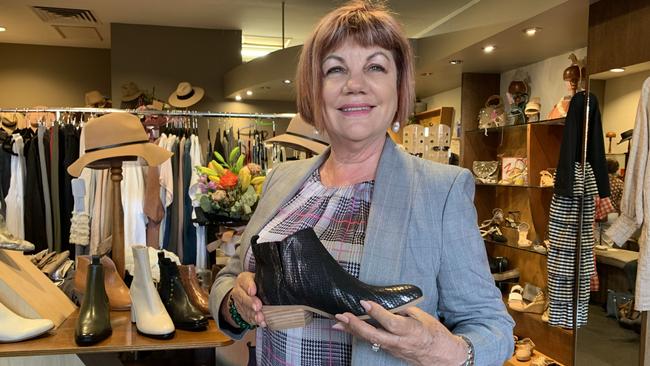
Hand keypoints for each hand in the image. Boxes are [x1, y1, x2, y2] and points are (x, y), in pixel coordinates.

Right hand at [221, 272, 266, 327]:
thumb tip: (277, 281)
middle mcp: (239, 291)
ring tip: (260, 318)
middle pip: (243, 297)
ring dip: (253, 314)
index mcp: (243, 279)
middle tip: (258, 307)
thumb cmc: (255, 284)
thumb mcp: (257, 278)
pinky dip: (255, 321)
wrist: (244, 293)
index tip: (253, 291)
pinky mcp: (244, 313)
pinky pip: (248, 318)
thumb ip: (264, 279)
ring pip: (246, 309)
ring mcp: (240, 304)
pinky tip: (261, 323)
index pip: (244, 281)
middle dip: (251, 303)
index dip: (249, 286)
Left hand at [332, 301, 466, 365]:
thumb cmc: (434, 334)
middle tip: (342, 316)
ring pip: (370, 341)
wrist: (443, 356)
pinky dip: (361, 335)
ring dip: (353, 331)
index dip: (376, 312)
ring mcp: (394, 349)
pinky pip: (374, 343)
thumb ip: (403, 310)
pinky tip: (350, 329)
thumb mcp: (422, 316)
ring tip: (338, 323)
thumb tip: (387, 304)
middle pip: (375, 336)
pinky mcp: (391, 352)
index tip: (364, 302)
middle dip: (356, 325)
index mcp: (410, 330)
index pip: (390, 322)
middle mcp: (400, 342)